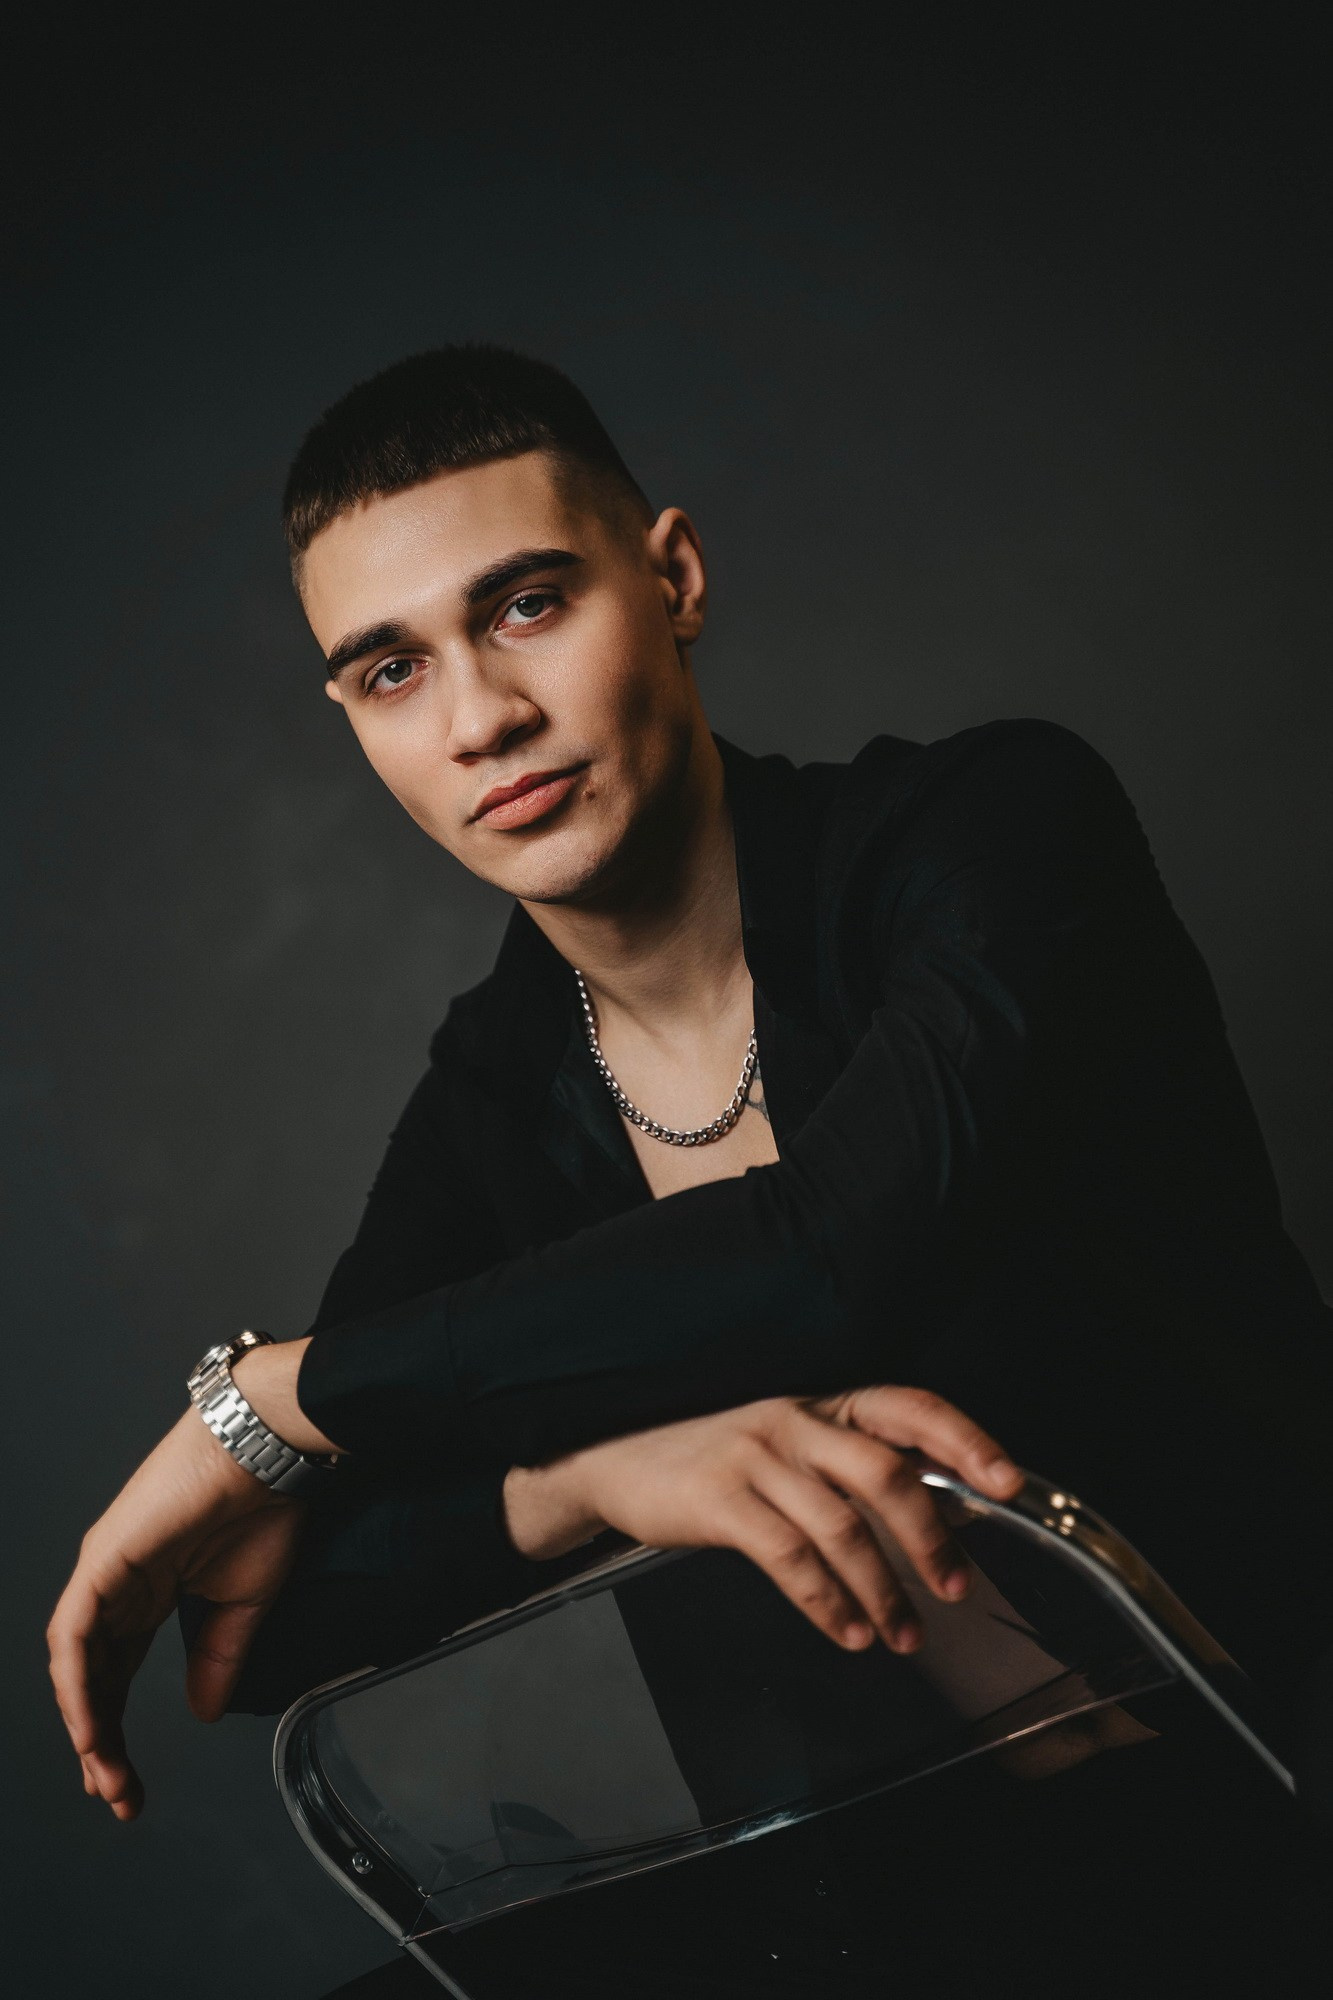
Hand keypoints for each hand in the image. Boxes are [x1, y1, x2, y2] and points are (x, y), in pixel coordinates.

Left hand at [47, 1409, 306, 1821]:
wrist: (266, 1451)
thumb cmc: (262, 1506)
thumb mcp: (243, 1603)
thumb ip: (217, 1658)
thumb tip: (202, 1711)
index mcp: (147, 1593)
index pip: (117, 1675)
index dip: (119, 1729)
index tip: (129, 1781)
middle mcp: (116, 1587)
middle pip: (91, 1678)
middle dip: (99, 1742)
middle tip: (116, 1794)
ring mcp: (103, 1573)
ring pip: (76, 1663)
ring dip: (88, 1724)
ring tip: (105, 1774)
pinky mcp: (102, 1562)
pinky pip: (75, 1635)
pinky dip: (78, 1685)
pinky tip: (89, 1728)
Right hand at [504, 1385, 1021, 1653]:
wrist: (613, 1460)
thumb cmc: (713, 1458)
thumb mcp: (787, 1444)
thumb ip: (851, 1465)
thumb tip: (940, 1511)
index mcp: (822, 1404)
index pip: (909, 1407)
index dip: (964, 1439)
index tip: (1008, 1481)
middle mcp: (795, 1420)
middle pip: (885, 1472)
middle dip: (931, 1537)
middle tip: (955, 1589)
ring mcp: (756, 1457)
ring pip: (841, 1526)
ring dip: (882, 1591)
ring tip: (903, 1636)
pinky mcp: (720, 1500)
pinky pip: (789, 1558)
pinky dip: (826, 1603)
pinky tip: (846, 1633)